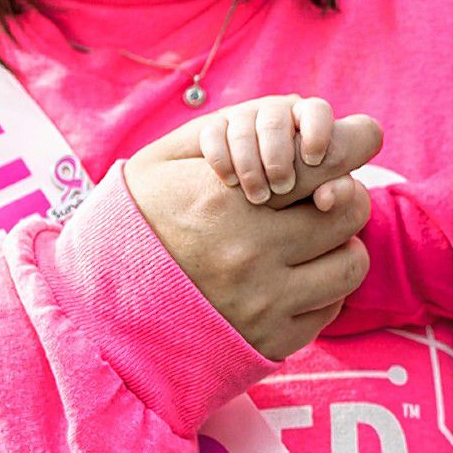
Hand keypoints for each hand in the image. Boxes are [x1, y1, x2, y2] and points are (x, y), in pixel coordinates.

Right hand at [119, 112, 384, 359]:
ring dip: (341, 246)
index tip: (337, 153)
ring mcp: (263, 302)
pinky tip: (297, 277)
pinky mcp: (271, 342)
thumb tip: (298, 111)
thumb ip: (229, 132)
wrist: (101, 309)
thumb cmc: (139, 220)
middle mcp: (250, 253)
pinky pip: (331, 308)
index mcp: (224, 202)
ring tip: (315, 242)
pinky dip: (324, 289)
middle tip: (324, 198)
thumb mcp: (166, 162)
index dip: (344, 149)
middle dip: (343, 197)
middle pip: (348, 211)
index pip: (322, 163)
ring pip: (351, 265)